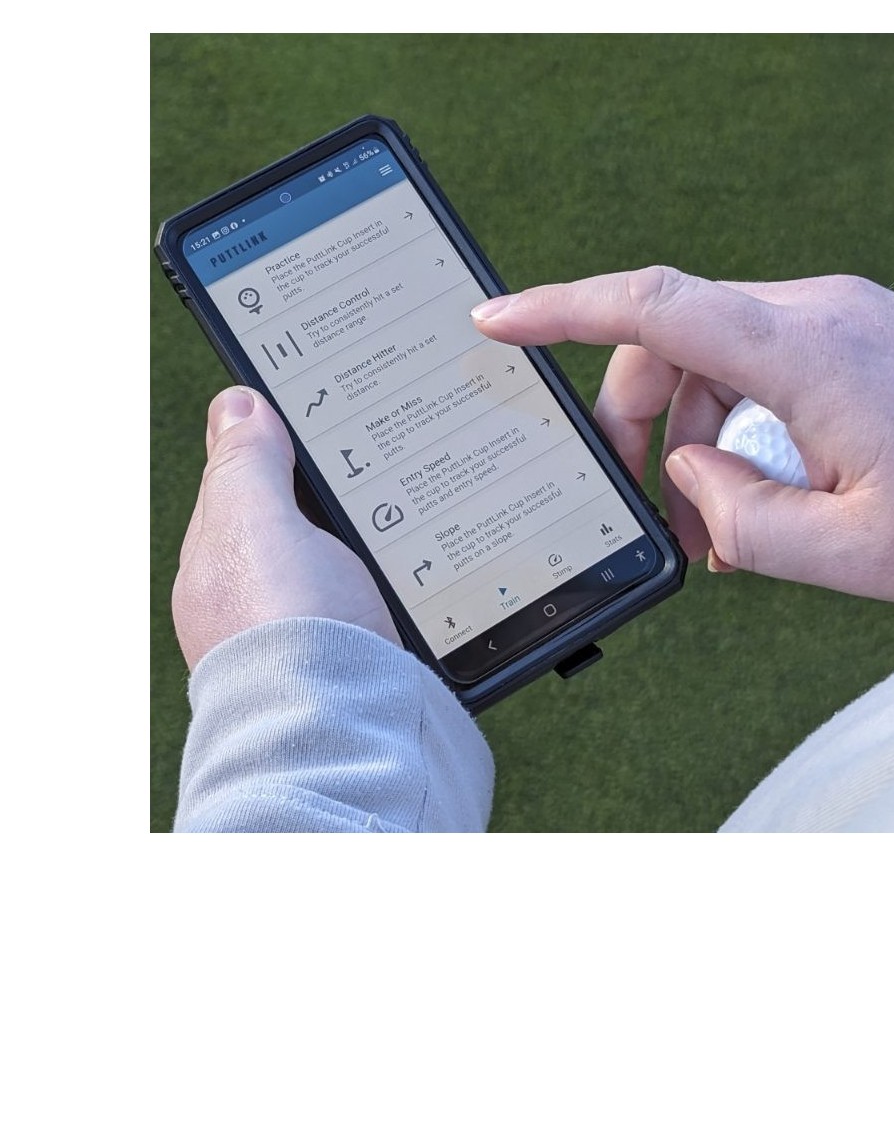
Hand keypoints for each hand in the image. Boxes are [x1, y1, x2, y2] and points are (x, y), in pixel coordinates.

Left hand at [172, 387, 400, 669]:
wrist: (343, 735)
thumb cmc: (290, 630)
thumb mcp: (257, 524)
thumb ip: (246, 465)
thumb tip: (237, 404)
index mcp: (220, 561)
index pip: (248, 480)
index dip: (285, 440)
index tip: (336, 407)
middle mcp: (258, 600)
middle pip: (304, 521)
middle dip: (341, 491)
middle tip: (393, 451)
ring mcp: (310, 631)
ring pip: (349, 561)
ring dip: (380, 536)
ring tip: (424, 503)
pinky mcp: (360, 657)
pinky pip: (380, 600)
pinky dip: (401, 580)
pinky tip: (428, 567)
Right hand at [472, 267, 893, 609]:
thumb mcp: (855, 555)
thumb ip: (741, 521)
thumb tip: (687, 476)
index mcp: (806, 353)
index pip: (653, 305)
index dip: (559, 309)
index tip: (492, 322)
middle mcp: (817, 313)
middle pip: (674, 338)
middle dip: (634, 418)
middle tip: (645, 504)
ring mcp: (842, 317)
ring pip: (717, 352)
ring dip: (694, 429)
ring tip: (719, 522)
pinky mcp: (859, 334)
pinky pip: (765, 361)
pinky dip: (741, 419)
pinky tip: (762, 489)